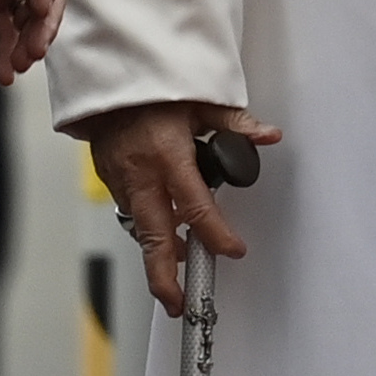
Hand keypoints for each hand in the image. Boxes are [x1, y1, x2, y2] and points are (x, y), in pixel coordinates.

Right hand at [82, 100, 287, 316]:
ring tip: (178, 270)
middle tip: (178, 302)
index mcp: (168, 155)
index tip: (232, 250)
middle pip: (155, 237)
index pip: (196, 207)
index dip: (215, 235)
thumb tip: (268, 135)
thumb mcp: (201, 100)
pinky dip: (148, 224)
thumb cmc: (152, 86)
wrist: (107, 73)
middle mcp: (142, 174)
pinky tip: (163, 228)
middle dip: (165, 276)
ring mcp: (120, 179)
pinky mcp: (109, 179)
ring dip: (160, 252)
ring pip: (142, 228)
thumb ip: (235, 124)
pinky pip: (130, 211)